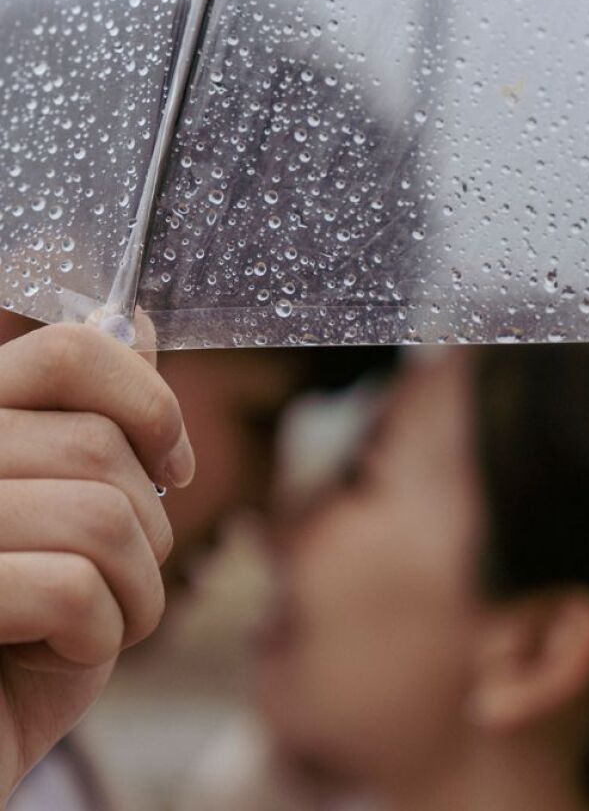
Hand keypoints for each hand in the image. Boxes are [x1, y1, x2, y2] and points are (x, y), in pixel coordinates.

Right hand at [0, 322, 194, 801]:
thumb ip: (95, 422)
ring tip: (96, 623)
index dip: (149, 401)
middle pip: (99, 445)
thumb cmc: (22, 635)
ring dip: (135, 591)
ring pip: (101, 516)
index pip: (70, 349)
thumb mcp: (70, 516)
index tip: (176, 465)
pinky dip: (101, 634)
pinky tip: (61, 654)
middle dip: (148, 529)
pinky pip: (72, 589)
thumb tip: (141, 325)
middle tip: (118, 581)